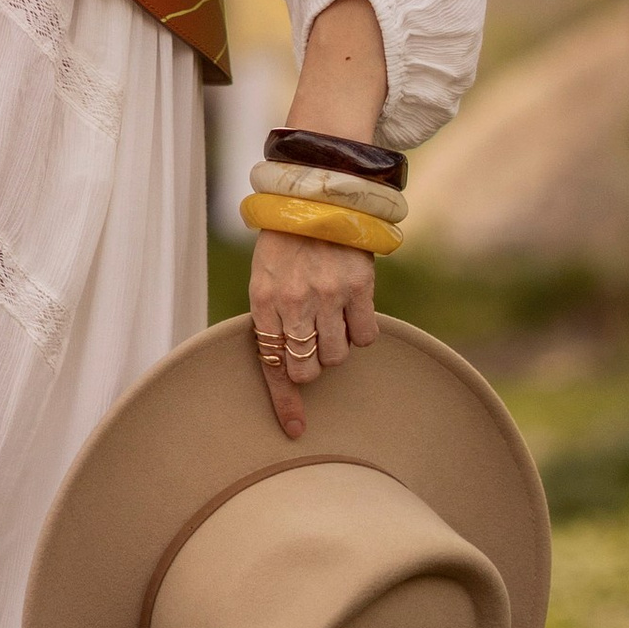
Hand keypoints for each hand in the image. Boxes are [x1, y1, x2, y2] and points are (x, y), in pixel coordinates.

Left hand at [249, 232, 379, 438]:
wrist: (314, 198)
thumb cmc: (284, 245)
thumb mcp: (264, 279)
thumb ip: (271, 320)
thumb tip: (287, 367)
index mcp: (263, 301)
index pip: (272, 365)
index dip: (285, 401)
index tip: (296, 429)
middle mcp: (295, 302)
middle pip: (309, 369)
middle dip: (311, 364)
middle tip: (312, 339)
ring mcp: (329, 294)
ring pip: (338, 356)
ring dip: (335, 346)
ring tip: (330, 316)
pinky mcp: (359, 286)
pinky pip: (365, 336)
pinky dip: (360, 331)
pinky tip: (352, 309)